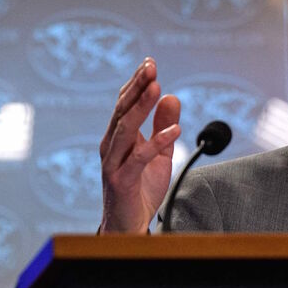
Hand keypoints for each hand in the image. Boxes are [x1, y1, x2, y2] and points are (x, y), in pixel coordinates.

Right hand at [99, 58, 180, 232]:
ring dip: (141, 107)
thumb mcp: (159, 154)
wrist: (129, 225)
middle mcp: (111, 145)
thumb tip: (172, 96)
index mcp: (118, 136)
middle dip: (137, 86)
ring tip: (157, 87)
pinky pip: (139, 158)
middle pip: (123, 110)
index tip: (150, 62)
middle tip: (150, 65)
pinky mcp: (121, 181)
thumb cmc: (140, 188)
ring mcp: (113, 163)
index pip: (125, 103)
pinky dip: (157, 142)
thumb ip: (162, 126)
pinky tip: (176, 131)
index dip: (137, 83)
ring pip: (126, 129)